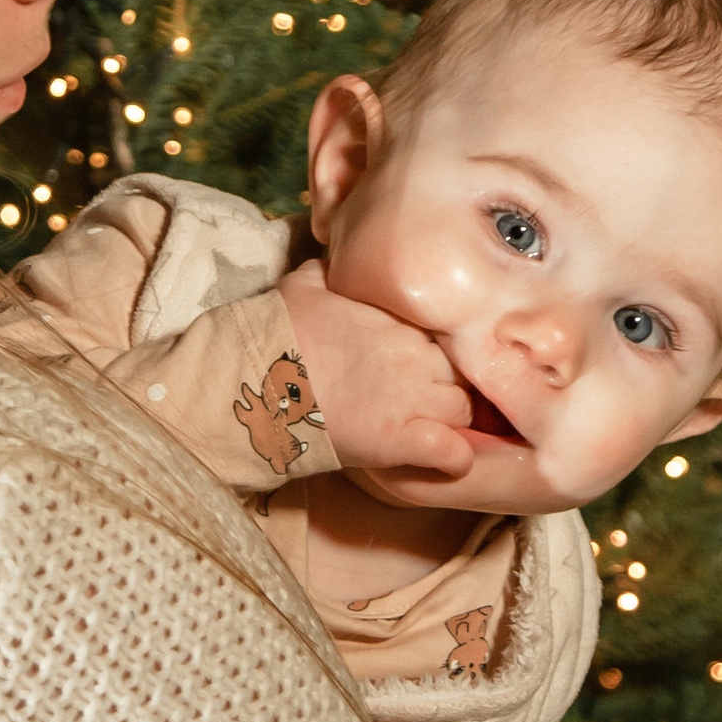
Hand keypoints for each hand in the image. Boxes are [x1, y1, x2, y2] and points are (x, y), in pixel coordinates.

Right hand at [281, 259, 475, 477]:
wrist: (257, 381)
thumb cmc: (278, 333)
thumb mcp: (303, 286)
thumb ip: (328, 271)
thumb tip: (334, 260)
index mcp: (397, 319)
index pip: (444, 331)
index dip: (436, 348)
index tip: (424, 359)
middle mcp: (414, 356)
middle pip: (460, 370)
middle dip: (451, 382)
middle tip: (433, 395)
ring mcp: (411, 400)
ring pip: (464, 408)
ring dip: (456, 418)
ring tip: (438, 426)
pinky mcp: (401, 441)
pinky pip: (453, 452)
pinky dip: (457, 459)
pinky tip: (451, 461)